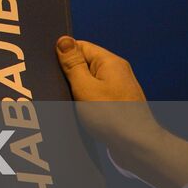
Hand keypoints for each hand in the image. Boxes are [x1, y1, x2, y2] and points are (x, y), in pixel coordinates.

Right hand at [55, 35, 166, 169]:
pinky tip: (79, 112)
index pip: (80, 46)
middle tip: (57, 87)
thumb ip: (72, 63)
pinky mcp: (117, 105)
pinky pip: (95, 95)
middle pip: (84, 63)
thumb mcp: (84, 87)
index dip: (62, 54)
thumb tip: (63, 39)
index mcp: (110, 62)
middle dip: (68, 74)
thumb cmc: (112, 117)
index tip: (50, 67)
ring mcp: (118, 89)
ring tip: (68, 101)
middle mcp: (116, 72)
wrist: (137, 147)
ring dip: (76, 90)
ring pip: (88, 82)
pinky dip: (85, 102)